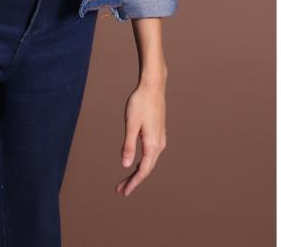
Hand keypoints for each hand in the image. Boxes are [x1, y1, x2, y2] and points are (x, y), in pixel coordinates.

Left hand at [116, 80, 167, 196]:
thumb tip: (125, 165)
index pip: (143, 171)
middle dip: (134, 180)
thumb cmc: (140, 103)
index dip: (133, 183)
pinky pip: (151, 154)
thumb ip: (128, 145)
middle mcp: (159, 144)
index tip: (123, 192)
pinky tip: (136, 162)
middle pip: (146, 168)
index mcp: (152, 145)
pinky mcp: (158, 133)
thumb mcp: (131, 124)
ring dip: (138, 171)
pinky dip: (142, 162)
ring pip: (149, 161)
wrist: (153, 87)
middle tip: (120, 189)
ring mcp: (160, 139)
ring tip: (126, 180)